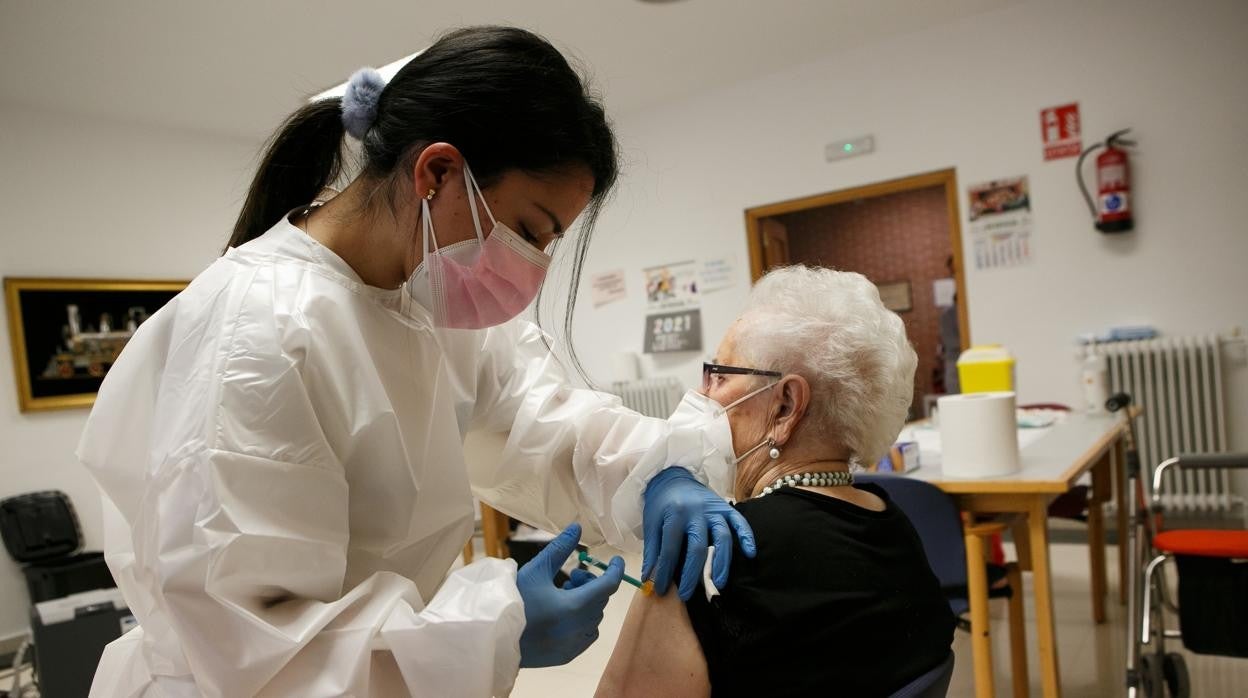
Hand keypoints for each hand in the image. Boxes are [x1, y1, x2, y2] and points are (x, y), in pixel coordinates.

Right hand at [517, 523, 624, 667]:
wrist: (493, 637)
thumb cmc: (514, 601)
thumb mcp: (536, 570)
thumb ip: (560, 548)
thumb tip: (577, 528)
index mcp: (576, 606)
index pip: (609, 585)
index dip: (616, 570)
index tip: (615, 560)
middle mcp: (580, 628)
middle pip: (600, 599)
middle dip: (591, 583)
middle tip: (570, 576)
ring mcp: (575, 645)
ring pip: (595, 617)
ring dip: (587, 602)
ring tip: (563, 594)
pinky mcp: (567, 655)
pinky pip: (586, 635)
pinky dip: (583, 621)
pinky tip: (563, 614)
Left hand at [641, 467, 756, 600]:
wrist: (673, 477)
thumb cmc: (661, 504)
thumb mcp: (651, 524)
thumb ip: (652, 551)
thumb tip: (649, 579)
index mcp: (673, 515)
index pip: (670, 549)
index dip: (666, 572)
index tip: (663, 590)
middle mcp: (695, 512)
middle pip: (697, 547)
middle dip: (693, 574)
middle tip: (688, 595)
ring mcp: (713, 509)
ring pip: (722, 537)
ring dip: (721, 562)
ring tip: (718, 583)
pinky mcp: (726, 507)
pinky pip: (740, 522)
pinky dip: (747, 537)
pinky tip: (750, 553)